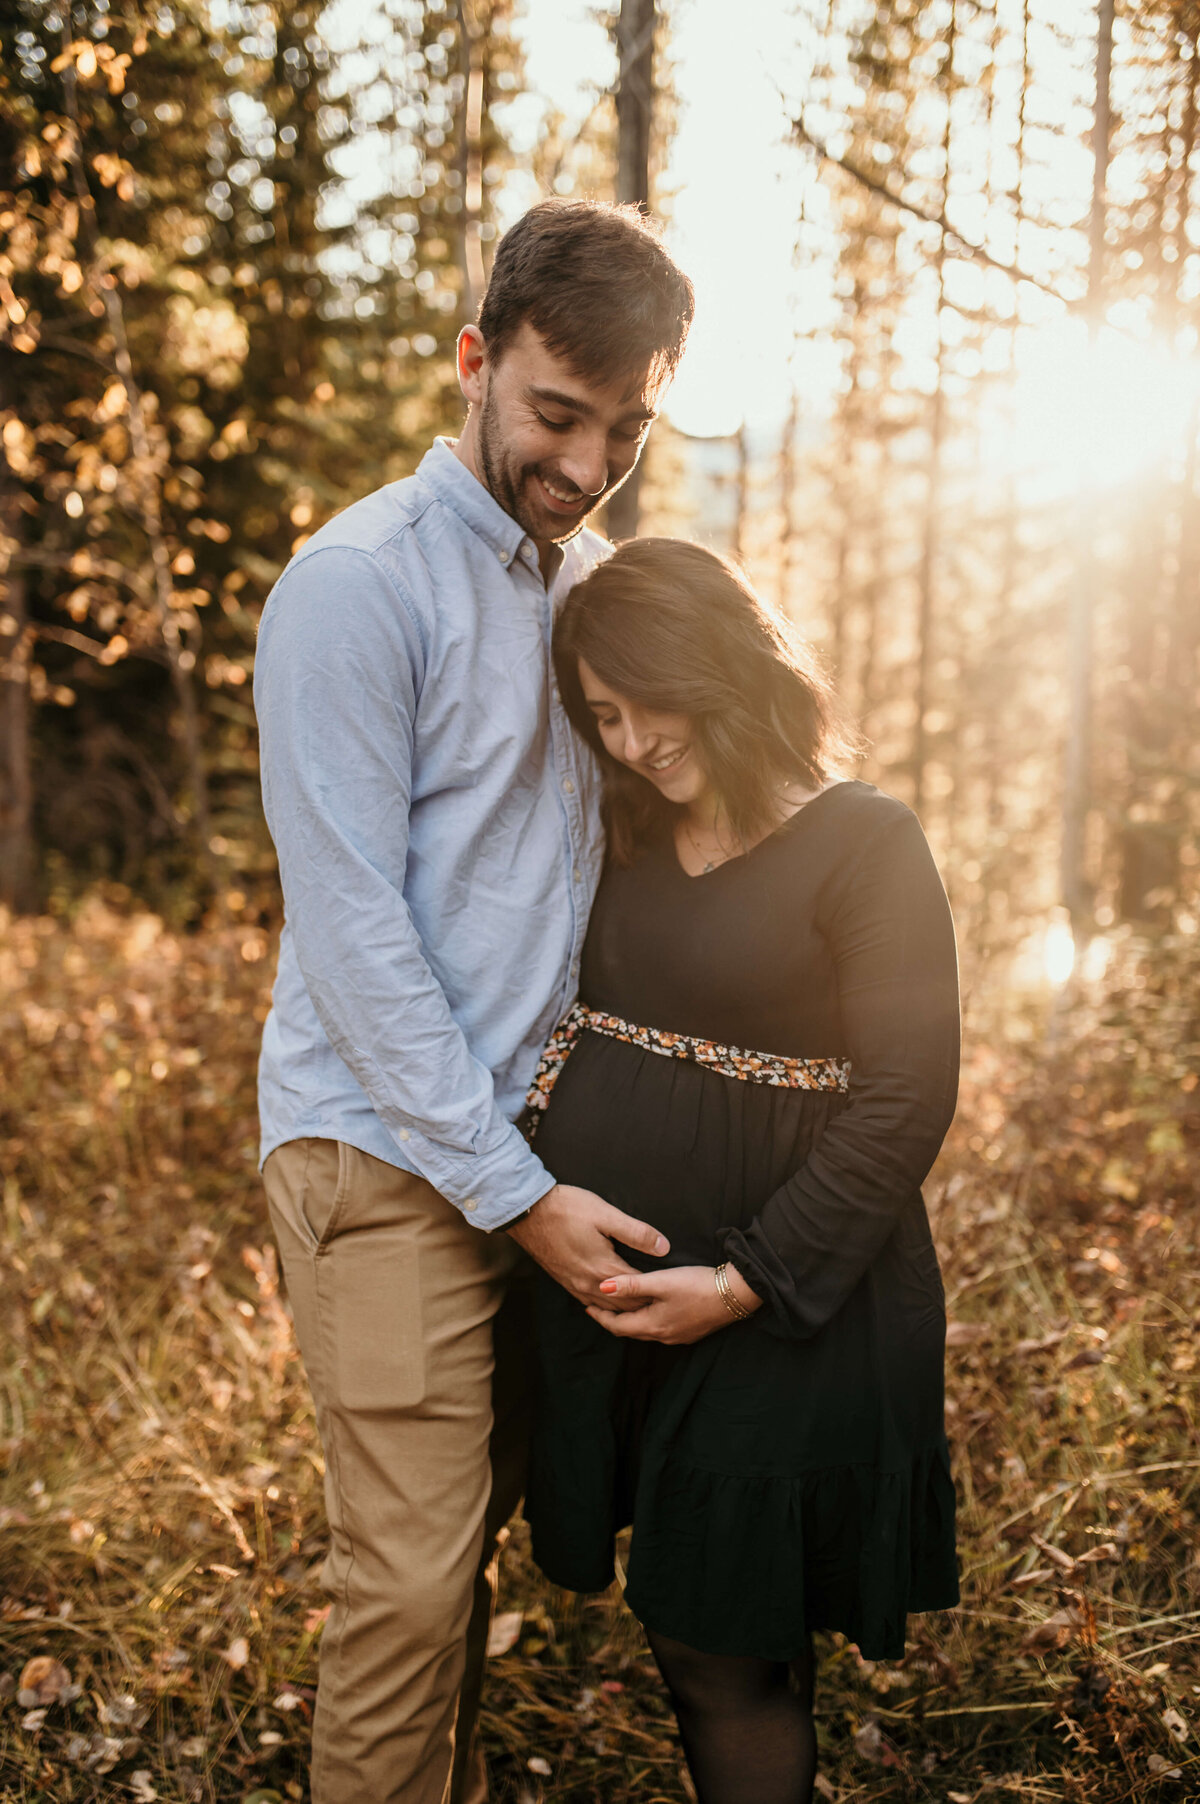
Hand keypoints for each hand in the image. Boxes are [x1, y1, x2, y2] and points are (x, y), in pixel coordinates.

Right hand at [506, 1184, 668, 1309]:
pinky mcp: (565, 1282)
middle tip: (665, 1303)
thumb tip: (664, 1247)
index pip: (639, 1291)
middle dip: (645, 1305)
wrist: (527, 1212)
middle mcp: (589, 1284)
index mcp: (604, 1268)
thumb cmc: (567, 1209)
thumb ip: (637, 1233)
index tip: (675, 1293)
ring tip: (644, 1306)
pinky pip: (590, 1302)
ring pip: (607, 1309)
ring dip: (625, 1309)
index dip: (658, 1293)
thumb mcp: (606, 1215)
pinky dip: (606, 1306)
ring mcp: (575, 1285)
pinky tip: (612, 1301)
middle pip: (625, 1307)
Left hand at [586, 1264, 762, 1344]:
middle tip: (598, 1307)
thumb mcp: (661, 1282)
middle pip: (630, 1331)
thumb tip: (601, 1288)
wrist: (736, 1294)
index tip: (587, 1307)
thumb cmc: (697, 1285)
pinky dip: (647, 1320)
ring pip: (646, 1331)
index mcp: (653, 1325)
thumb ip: (631, 1285)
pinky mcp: (691, 1331)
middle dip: (612, 1320)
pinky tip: (650, 1310)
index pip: (618, 1326)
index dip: (600, 1317)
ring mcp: (679, 1336)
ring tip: (620, 1308)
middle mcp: (664, 1336)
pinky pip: (660, 1329)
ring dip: (630, 1321)